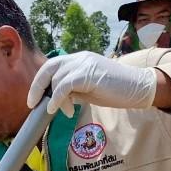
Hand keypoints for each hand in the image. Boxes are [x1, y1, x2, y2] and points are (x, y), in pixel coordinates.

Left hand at [28, 52, 157, 117]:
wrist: (138, 88)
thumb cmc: (114, 90)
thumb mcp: (87, 90)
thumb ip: (71, 91)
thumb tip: (54, 101)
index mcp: (78, 60)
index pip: (51, 66)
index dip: (39, 82)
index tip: (34, 99)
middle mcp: (79, 58)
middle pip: (48, 68)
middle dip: (37, 87)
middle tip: (32, 104)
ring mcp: (85, 63)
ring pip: (56, 79)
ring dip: (54, 98)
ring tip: (65, 112)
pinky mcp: (89, 73)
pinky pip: (65, 85)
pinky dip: (57, 98)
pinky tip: (56, 109)